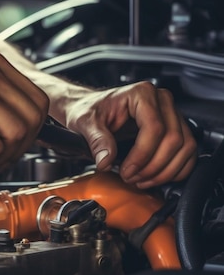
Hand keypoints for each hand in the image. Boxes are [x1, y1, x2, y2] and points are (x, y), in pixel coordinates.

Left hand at [63, 81, 196, 187]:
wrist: (89, 107)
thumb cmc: (89, 109)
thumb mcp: (85, 122)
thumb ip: (96, 140)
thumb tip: (106, 161)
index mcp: (141, 94)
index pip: (154, 128)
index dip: (142, 155)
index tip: (127, 171)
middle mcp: (161, 101)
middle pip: (174, 139)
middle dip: (153, 167)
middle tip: (132, 178)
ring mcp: (171, 114)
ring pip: (185, 147)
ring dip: (165, 171)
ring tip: (141, 180)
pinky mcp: (176, 128)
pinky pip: (188, 152)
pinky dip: (175, 170)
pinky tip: (156, 178)